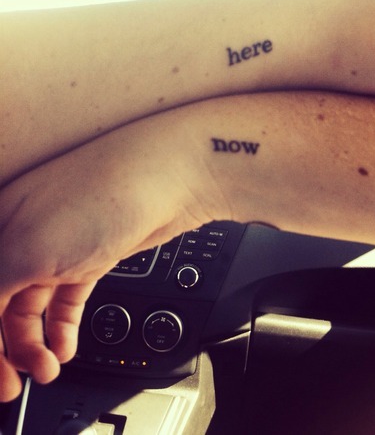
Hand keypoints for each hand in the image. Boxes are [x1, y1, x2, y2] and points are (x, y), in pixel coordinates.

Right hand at [0, 110, 221, 401]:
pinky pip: (65, 298)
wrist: (168, 180)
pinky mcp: (89, 254)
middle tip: (11, 384)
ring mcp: (57, 244)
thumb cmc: (101, 196)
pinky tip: (64, 346)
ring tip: (47, 367)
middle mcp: (20, 232)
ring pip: (30, 304)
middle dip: (2, 347)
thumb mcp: (27, 247)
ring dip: (33, 342)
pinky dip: (62, 325)